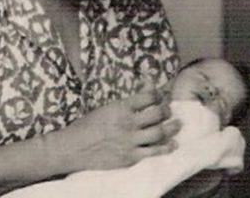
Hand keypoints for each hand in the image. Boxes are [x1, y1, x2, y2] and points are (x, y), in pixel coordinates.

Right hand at [48, 81, 180, 171]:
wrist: (72, 148)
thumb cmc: (86, 127)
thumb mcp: (104, 109)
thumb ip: (124, 104)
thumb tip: (140, 94)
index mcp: (120, 107)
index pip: (148, 96)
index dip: (158, 93)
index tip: (160, 94)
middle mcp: (128, 123)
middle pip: (158, 113)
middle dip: (167, 110)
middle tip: (169, 111)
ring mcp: (130, 141)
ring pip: (160, 132)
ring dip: (172, 128)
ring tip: (177, 125)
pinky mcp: (130, 157)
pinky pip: (154, 152)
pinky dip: (166, 148)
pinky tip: (172, 145)